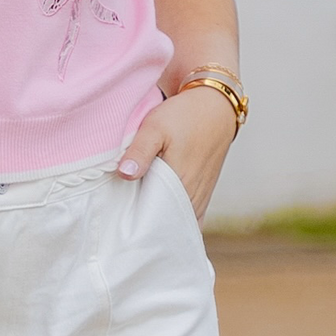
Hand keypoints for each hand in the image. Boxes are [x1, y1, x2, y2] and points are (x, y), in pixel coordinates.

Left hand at [116, 82, 236, 219]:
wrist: (215, 106)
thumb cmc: (184, 115)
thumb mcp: (155, 127)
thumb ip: (140, 151)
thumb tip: (124, 175)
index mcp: (180, 185)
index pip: (155, 221)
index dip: (137, 226)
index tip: (120, 226)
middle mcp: (193, 197)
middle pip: (166, 226)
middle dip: (147, 229)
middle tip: (124, 227)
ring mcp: (200, 197)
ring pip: (177, 223)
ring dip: (160, 224)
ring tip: (137, 223)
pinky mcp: (202, 193)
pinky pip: (187, 217)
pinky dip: (173, 220)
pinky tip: (158, 217)